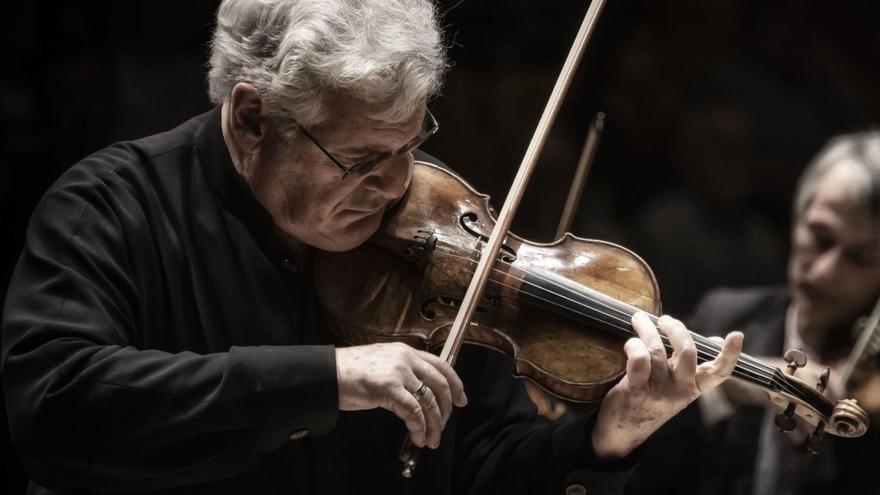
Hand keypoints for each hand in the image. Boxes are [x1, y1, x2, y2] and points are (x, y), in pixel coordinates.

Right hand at [336, 342, 466, 448]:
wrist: (328, 374)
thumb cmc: (350, 372)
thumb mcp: (383, 363)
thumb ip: (403, 372)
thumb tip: (419, 395)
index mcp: (406, 351)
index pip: (442, 365)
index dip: (456, 384)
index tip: (462, 399)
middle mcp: (406, 359)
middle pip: (440, 385)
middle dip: (446, 410)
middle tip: (444, 426)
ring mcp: (399, 373)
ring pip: (429, 402)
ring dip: (434, 425)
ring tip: (431, 439)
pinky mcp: (390, 389)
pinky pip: (414, 413)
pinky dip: (418, 428)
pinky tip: (416, 437)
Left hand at [591, 313, 742, 457]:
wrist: (623, 430)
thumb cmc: (652, 398)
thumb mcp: (678, 385)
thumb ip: (695, 363)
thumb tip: (716, 340)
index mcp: (694, 386)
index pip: (718, 373)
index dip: (729, 355)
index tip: (736, 336)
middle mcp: (680, 389)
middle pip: (687, 352)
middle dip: (676, 329)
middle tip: (665, 320)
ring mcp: (659, 391)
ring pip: (657, 350)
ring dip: (647, 329)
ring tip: (639, 320)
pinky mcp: (636, 391)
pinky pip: (639, 361)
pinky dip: (634, 345)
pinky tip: (631, 342)